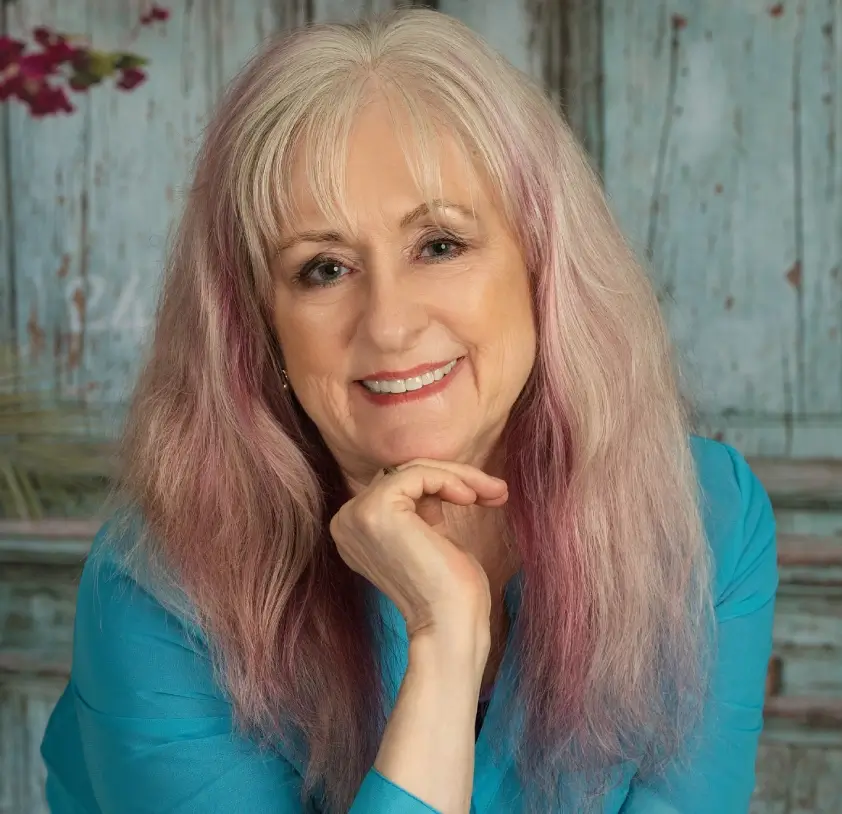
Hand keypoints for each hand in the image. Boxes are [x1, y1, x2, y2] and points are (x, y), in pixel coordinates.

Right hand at [329, 460, 508, 640]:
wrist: (449, 624)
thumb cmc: (447, 590)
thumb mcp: (429, 537)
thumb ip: (422, 508)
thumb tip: (439, 479)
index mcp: (355, 529)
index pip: (398, 486)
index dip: (441, 484)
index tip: (484, 494)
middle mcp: (346, 521)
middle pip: (405, 475)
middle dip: (455, 477)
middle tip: (497, 490)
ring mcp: (357, 515)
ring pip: (413, 470)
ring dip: (459, 477)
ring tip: (492, 493)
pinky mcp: (376, 510)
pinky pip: (417, 474)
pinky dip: (449, 480)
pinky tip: (471, 497)